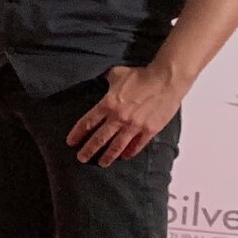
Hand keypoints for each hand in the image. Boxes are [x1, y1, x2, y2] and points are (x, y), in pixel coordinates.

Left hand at [66, 62, 186, 166]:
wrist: (166, 79)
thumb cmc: (142, 75)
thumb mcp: (117, 74)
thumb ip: (106, 80)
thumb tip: (98, 77)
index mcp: (108, 104)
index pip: (88, 122)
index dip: (77, 134)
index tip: (71, 142)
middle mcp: (119, 117)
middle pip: (99, 138)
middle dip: (89, 150)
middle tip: (81, 158)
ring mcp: (135, 125)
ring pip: (117, 146)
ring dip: (108, 156)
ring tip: (101, 163)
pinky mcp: (150, 129)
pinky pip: (137, 145)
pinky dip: (130, 152)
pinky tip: (124, 156)